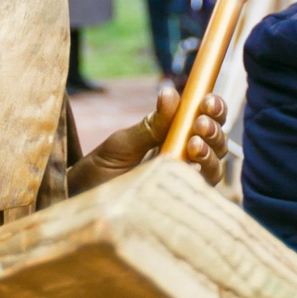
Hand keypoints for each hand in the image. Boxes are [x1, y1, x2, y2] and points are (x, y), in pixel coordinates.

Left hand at [70, 86, 225, 190]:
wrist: (80, 200)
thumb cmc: (99, 170)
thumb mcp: (123, 142)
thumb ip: (151, 124)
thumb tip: (171, 93)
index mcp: (173, 138)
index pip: (205, 120)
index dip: (214, 108)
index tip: (207, 100)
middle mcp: (183, 160)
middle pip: (217, 143)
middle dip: (215, 130)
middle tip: (200, 122)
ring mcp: (181, 183)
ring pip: (214, 168)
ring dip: (211, 152)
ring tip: (194, 144)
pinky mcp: (177, 205)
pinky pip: (200, 193)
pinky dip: (201, 178)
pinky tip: (191, 167)